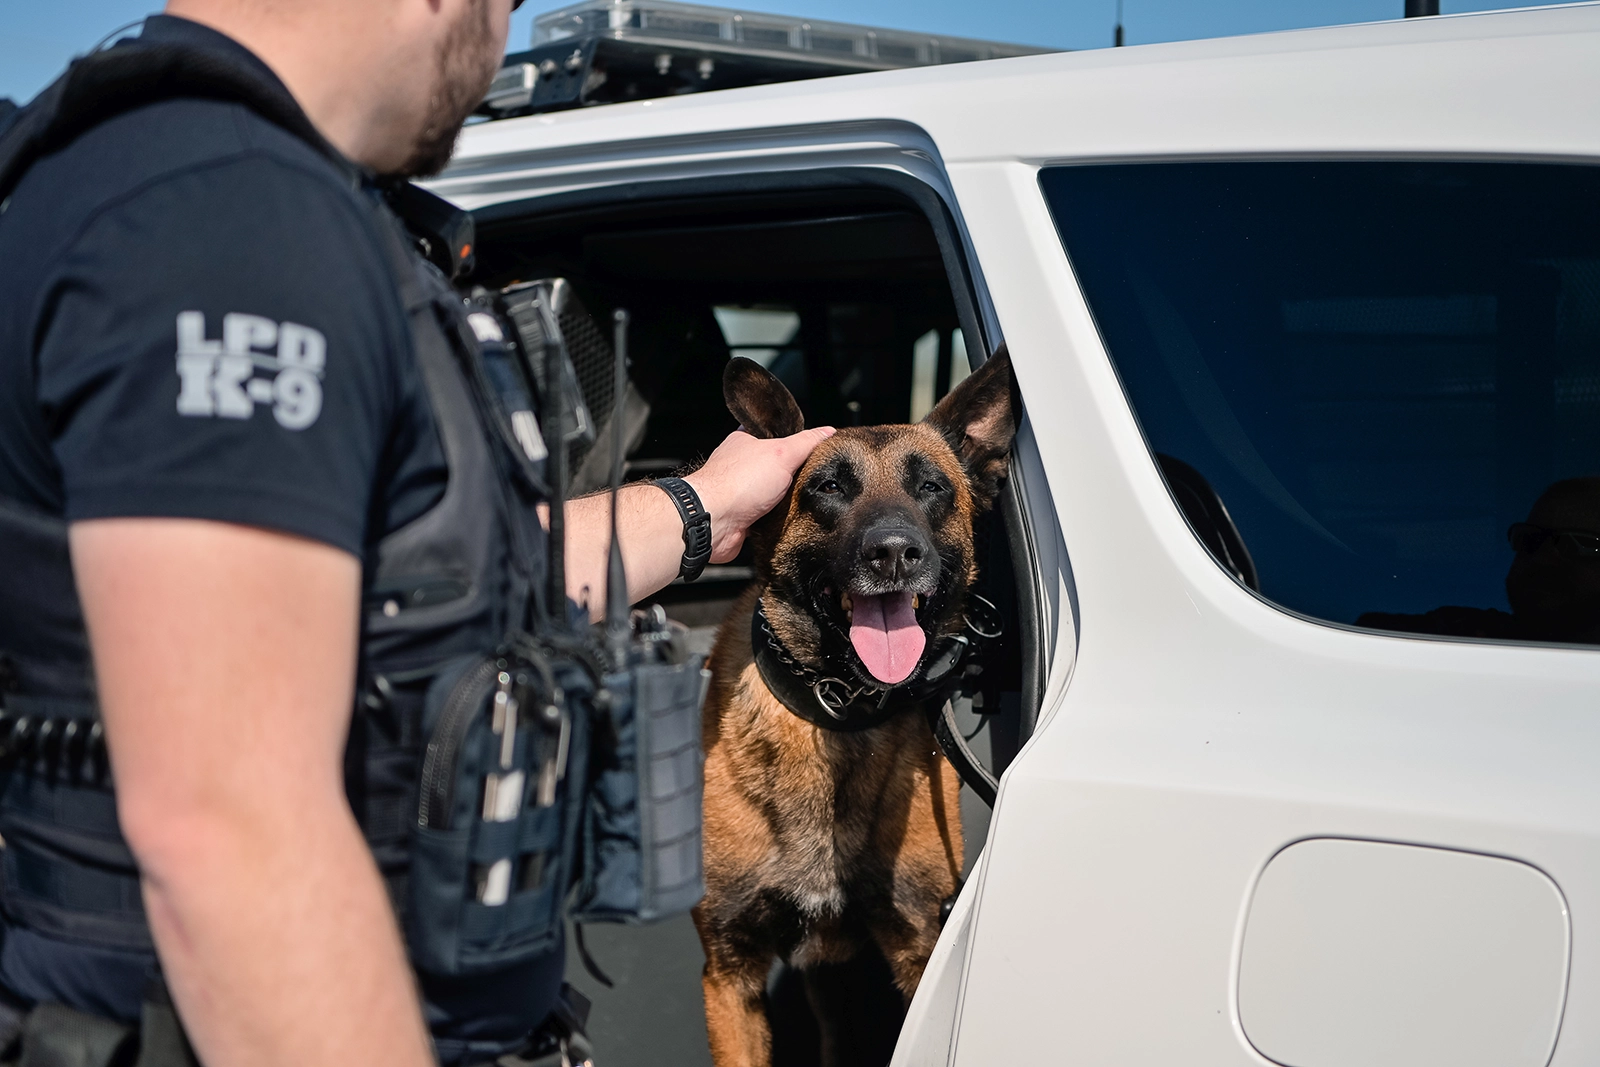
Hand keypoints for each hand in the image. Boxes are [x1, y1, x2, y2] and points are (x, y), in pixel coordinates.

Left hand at [687, 427, 835, 561]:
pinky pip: (770, 515)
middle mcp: (742, 465)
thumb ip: (806, 442)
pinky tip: (791, 518)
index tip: (815, 445)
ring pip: (775, 492)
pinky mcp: (744, 516)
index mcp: (747, 441)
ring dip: (788, 498)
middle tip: (814, 475)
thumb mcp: (782, 454)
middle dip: (796, 472)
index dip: (796, 437)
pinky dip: (780, 518)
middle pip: (779, 465)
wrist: (713, 522)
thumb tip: (827, 432)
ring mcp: (742, 491)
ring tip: (805, 498)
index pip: (776, 432)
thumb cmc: (736, 483)